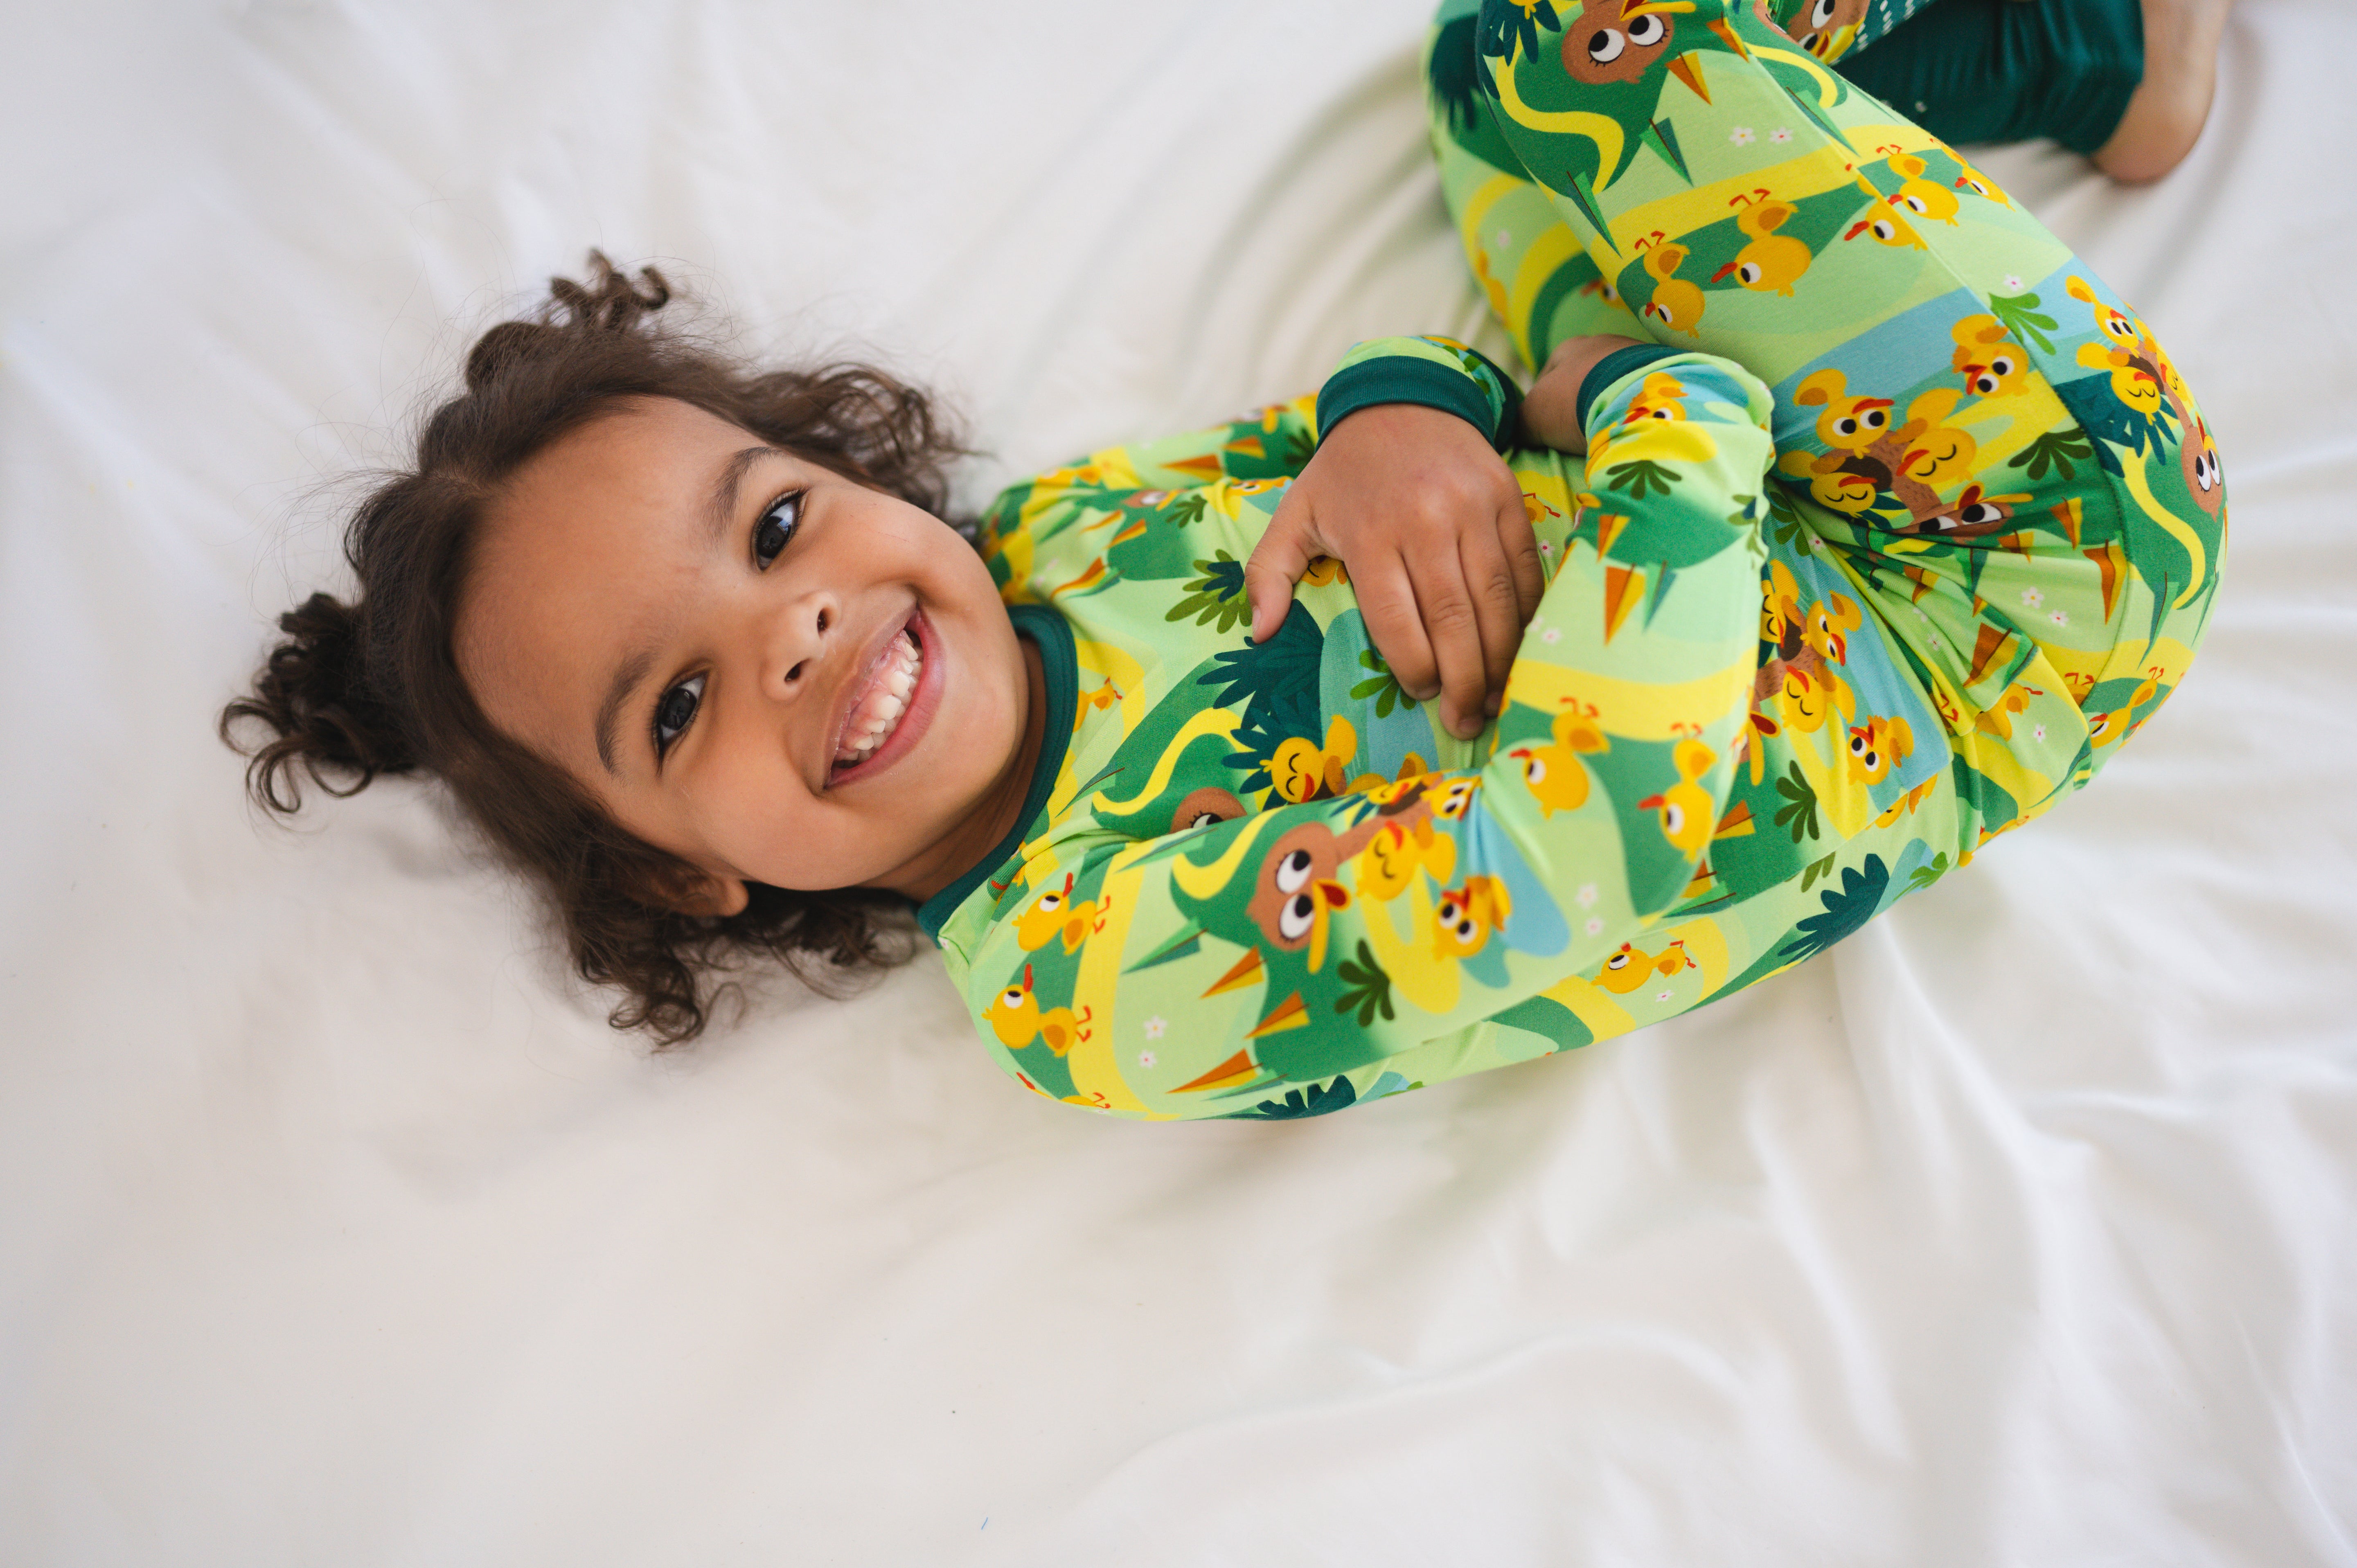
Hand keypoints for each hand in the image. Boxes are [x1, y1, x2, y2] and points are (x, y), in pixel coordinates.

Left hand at [1244, 402, 1539, 740]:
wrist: (1402, 400)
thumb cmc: (1344, 473)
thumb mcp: (1294, 514)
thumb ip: (1268, 574)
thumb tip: (1259, 633)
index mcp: (1370, 533)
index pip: (1398, 620)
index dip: (1415, 668)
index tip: (1423, 695)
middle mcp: (1426, 522)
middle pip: (1453, 619)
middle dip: (1465, 681)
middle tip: (1468, 721)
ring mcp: (1473, 509)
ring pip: (1497, 600)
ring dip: (1501, 658)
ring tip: (1497, 697)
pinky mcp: (1508, 499)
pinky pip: (1525, 570)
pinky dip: (1526, 614)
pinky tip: (1519, 648)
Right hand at [1519, 332, 1648, 453]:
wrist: (1633, 399)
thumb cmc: (1574, 402)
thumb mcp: (1533, 416)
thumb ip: (1522, 421)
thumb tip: (1521, 433)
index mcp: (1570, 346)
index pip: (1551, 372)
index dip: (1545, 400)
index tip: (1547, 425)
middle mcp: (1605, 343)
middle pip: (1587, 375)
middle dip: (1581, 399)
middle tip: (1578, 430)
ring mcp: (1637, 355)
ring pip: (1616, 382)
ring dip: (1609, 403)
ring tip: (1607, 430)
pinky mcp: (1664, 372)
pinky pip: (1641, 392)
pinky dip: (1633, 408)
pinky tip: (1630, 427)